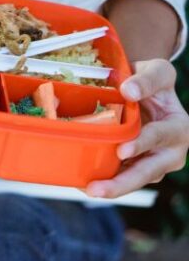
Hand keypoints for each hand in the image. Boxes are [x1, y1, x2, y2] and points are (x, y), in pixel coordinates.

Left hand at [86, 59, 188, 197]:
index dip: (141, 144)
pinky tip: (81, 183)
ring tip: (88, 190)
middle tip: (98, 188)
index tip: (122, 151)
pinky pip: (123, 176)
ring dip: (112, 187)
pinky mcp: (138, 166)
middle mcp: (170, 151)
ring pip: (135, 179)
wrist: (147, 89)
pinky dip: (105, 180)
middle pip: (148, 170)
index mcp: (178, 127)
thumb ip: (146, 80)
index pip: (159, 137)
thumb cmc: (152, 80)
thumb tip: (128, 91)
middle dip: (123, 182)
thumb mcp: (157, 71)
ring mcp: (154, 162)